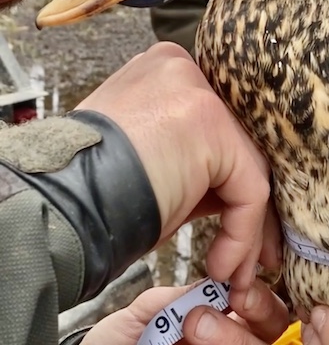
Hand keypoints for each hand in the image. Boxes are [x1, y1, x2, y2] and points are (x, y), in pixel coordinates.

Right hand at [76, 42, 280, 289]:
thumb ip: (194, 162)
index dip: (230, 182)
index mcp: (165, 70)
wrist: (61, 202)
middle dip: (248, 209)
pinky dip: (241, 234)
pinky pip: (248, 189)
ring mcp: (198, 93)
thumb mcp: (149, 163)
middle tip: (252, 256)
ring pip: (248, 170)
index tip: (236, 226)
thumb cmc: (94, 190)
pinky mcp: (211, 125)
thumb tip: (235, 194)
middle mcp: (183, 70)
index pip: (219, 129)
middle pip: (238, 146)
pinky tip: (220, 265)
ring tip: (235, 274)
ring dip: (246, 232)